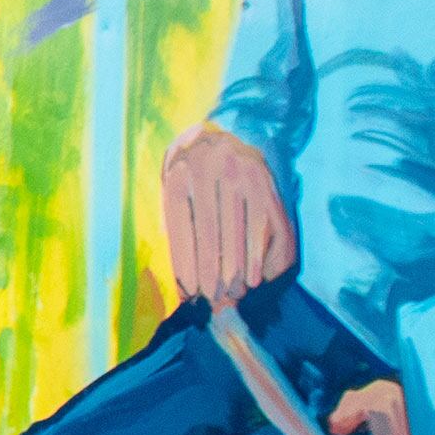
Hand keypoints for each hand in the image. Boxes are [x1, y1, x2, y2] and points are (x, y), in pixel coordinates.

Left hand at [161, 123, 295, 303]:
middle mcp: (207, 170)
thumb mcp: (173, 190)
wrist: (230, 134)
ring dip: (235, 271)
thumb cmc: (195, 176)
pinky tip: (252, 278)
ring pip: (236, 233)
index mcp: (178, 176)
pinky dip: (256, 256)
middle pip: (209, 235)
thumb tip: (178, 278)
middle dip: (211, 274)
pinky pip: (259, 227)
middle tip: (213, 299)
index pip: (181, 230)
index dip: (186, 266)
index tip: (189, 293)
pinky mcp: (262, 183)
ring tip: (231, 294)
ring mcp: (238, 174)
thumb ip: (172, 227)